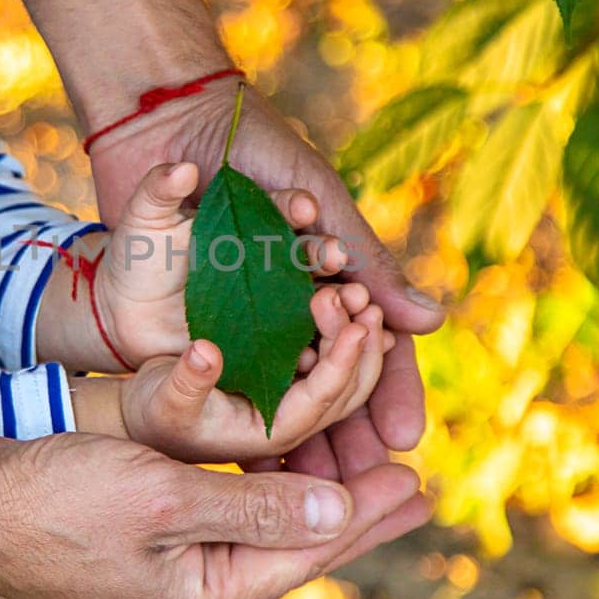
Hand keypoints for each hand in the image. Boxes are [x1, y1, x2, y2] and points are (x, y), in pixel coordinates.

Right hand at [0, 429, 431, 598]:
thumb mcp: (162, 500)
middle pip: (286, 545)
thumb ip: (253, 505)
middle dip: (350, 511)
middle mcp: (185, 596)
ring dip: (306, 493)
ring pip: (255, 526)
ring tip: (364, 468)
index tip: (421, 487)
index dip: (363, 518)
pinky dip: (258, 487)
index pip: (301, 554)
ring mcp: (159, 572)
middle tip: (415, 485)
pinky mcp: (136, 541)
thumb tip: (339, 514)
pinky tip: (283, 466)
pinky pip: (219, 515)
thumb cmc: (54, 498)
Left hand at [88, 79, 447, 466]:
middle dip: (344, 434)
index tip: (401, 436)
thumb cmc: (253, 147)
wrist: (169, 119)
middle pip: (324, 383)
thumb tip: (430, 323)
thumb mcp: (318, 200)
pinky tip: (252, 454)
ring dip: (296, 436)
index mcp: (325, 275)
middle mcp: (286, 304)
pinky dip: (238, 412)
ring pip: (276, 391)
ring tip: (310, 478)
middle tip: (358, 479)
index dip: (386, 391)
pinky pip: (220, 377)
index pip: (367, 347)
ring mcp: (238, 317)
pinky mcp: (188, 319)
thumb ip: (368, 259)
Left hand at [92, 161, 344, 370]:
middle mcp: (266, 257)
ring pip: (301, 295)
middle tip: (334, 254)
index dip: (294, 206)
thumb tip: (180, 170)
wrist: (113, 304)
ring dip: (323, 299)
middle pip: (303, 253)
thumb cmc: (137, 249)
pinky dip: (296, 342)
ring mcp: (262, 298)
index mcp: (249, 217)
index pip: (283, 207)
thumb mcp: (143, 212)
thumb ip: (159, 188)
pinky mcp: (251, 336)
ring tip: (341, 301)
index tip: (303, 206)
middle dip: (320, 253)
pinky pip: (280, 336)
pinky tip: (309, 347)